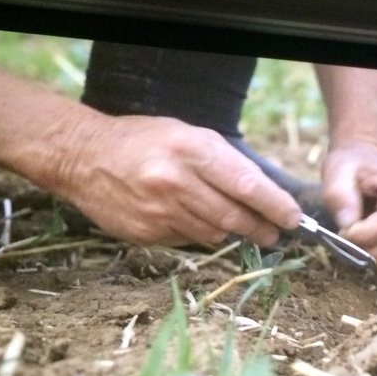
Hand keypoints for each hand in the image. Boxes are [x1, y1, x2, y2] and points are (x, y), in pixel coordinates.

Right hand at [60, 115, 302, 247]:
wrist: (84, 156)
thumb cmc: (143, 141)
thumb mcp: (187, 136)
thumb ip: (222, 162)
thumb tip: (262, 193)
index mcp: (192, 149)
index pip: (246, 185)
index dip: (274, 205)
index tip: (293, 217)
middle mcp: (177, 181)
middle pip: (234, 216)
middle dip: (261, 228)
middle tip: (275, 233)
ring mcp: (160, 211)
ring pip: (214, 233)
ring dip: (233, 233)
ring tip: (242, 228)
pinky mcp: (147, 233)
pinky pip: (188, 240)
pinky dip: (200, 234)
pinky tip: (196, 221)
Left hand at [321, 141, 376, 275]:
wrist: (365, 163)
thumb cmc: (351, 167)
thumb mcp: (337, 173)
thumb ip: (339, 196)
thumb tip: (348, 227)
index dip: (366, 236)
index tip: (343, 232)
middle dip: (373, 252)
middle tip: (348, 244)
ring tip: (358, 248)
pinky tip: (370, 252)